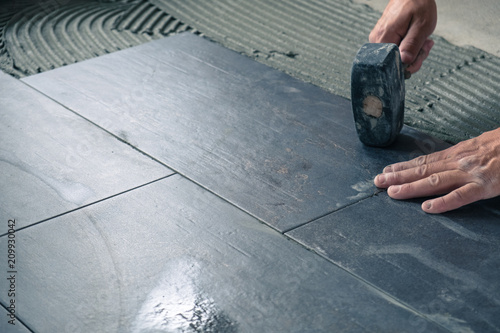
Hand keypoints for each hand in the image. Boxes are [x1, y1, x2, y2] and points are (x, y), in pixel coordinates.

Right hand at [369, 0, 436, 72]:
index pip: (394, 64)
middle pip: (395, 63)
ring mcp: (379, 41)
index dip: (409, 65)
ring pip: (397, 58)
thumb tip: (404, 62)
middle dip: (413, 59)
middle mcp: (377, 41)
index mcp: (384, 38)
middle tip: (425, 45)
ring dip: (413, 53)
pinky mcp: (383, 39)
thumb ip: (412, 45)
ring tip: (423, 40)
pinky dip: (408, 48)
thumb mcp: (421, 25)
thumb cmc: (417, 4)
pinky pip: (396, 51)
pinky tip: (416, 40)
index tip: (421, 54)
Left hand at [374, 128, 499, 212]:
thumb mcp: (480, 145)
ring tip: (392, 193)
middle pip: (423, 170)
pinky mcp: (485, 186)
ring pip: (434, 181)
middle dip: (398, 176)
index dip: (403, 167)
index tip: (386, 171)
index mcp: (457, 153)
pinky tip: (427, 209)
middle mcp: (458, 162)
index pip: (424, 160)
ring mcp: (471, 174)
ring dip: (411, 188)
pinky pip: (461, 196)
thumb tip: (446, 161)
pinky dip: (444, 203)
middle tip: (378, 182)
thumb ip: (462, 155)